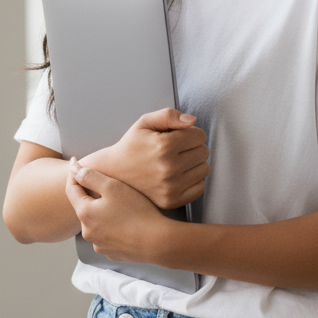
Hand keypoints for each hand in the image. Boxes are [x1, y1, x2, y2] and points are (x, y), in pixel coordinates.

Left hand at [66, 160, 175, 265]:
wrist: (157, 242)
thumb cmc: (136, 211)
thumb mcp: (112, 187)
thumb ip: (90, 176)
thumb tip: (74, 169)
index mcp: (85, 214)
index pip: (71, 189)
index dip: (74, 173)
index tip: (75, 161)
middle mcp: (88, 232)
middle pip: (84, 206)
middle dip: (91, 194)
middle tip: (106, 184)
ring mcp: (99, 244)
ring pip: (96, 222)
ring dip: (102, 211)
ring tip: (120, 204)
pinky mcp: (112, 253)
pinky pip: (108, 235)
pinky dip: (112, 227)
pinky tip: (126, 221)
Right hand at [83, 108, 208, 209]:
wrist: (114, 173)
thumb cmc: (132, 145)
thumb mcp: (145, 122)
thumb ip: (169, 115)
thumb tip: (193, 121)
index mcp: (163, 146)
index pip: (200, 136)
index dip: (191, 132)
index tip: (178, 136)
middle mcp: (168, 168)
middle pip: (204, 152)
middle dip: (193, 147)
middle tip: (176, 149)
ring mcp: (170, 187)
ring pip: (204, 169)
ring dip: (194, 163)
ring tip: (177, 161)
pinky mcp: (172, 201)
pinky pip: (200, 187)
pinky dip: (193, 180)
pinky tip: (178, 175)